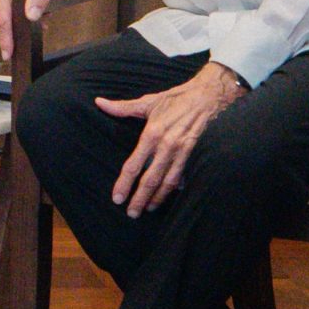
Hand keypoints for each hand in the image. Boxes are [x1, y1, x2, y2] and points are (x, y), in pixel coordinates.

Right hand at [0, 0, 64, 62]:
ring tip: (32, 32)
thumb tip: (31, 16)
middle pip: (0, 19)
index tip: (7, 55)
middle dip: (10, 36)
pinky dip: (16, 18)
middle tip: (18, 52)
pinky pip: (5, 9)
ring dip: (15, 26)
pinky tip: (31, 21)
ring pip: (3, 16)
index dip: (5, 39)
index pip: (2, 19)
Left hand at [98, 62, 248, 217]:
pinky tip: (170, 197)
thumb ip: (122, 107)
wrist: (208, 95)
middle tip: (131, 213)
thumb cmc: (176, 99)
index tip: (117, 198)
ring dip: (158, 198)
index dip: (124, 183)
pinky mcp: (195, 153)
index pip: (133, 165)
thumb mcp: (148, 102)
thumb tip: (99, 103)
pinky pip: (184, 175)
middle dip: (140, 198)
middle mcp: (166, 146)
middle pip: (150, 179)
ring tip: (148, 208)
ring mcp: (182, 151)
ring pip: (168, 182)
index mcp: (152, 134)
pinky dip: (176, 188)